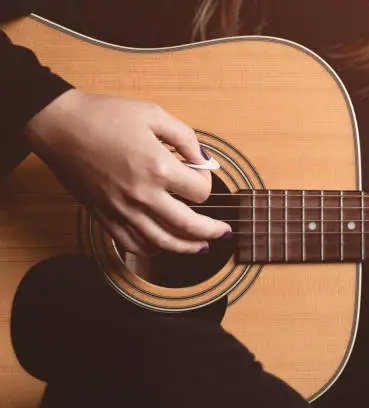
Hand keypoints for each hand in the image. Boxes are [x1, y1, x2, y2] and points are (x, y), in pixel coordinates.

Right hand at [24, 89, 230, 255]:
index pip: (200, 191)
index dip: (207, 182)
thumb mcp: (154, 114)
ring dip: (186, 248)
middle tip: (223, 232)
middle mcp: (143, 195)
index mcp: (159, 168)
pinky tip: (162, 245)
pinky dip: (152, 249)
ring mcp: (122, 210)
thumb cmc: (105, 116)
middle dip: (211, 231)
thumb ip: (185, 137)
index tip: (199, 173)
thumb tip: (204, 158)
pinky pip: (132, 244)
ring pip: (162, 242)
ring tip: (201, 247)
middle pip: (188, 226)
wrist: (59, 125)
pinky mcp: (104, 216)